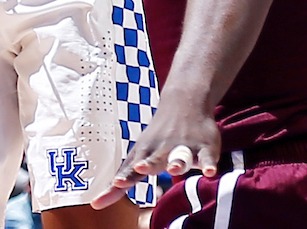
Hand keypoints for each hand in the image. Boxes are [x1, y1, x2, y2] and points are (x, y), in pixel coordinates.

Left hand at [91, 102, 219, 208]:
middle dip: (148, 165)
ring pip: (181, 156)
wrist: (185, 102)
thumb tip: (95, 204)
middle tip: (140, 168)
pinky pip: (207, 157)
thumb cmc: (157, 137)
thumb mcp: (139, 154)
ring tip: (175, 168)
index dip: (124, 178)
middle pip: (154, 160)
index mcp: (145, 154)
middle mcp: (163, 151)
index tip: (115, 185)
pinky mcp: (204, 148)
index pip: (132, 169)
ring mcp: (184, 148)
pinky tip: (210, 172)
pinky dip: (209, 163)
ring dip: (178, 162)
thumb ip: (124, 178)